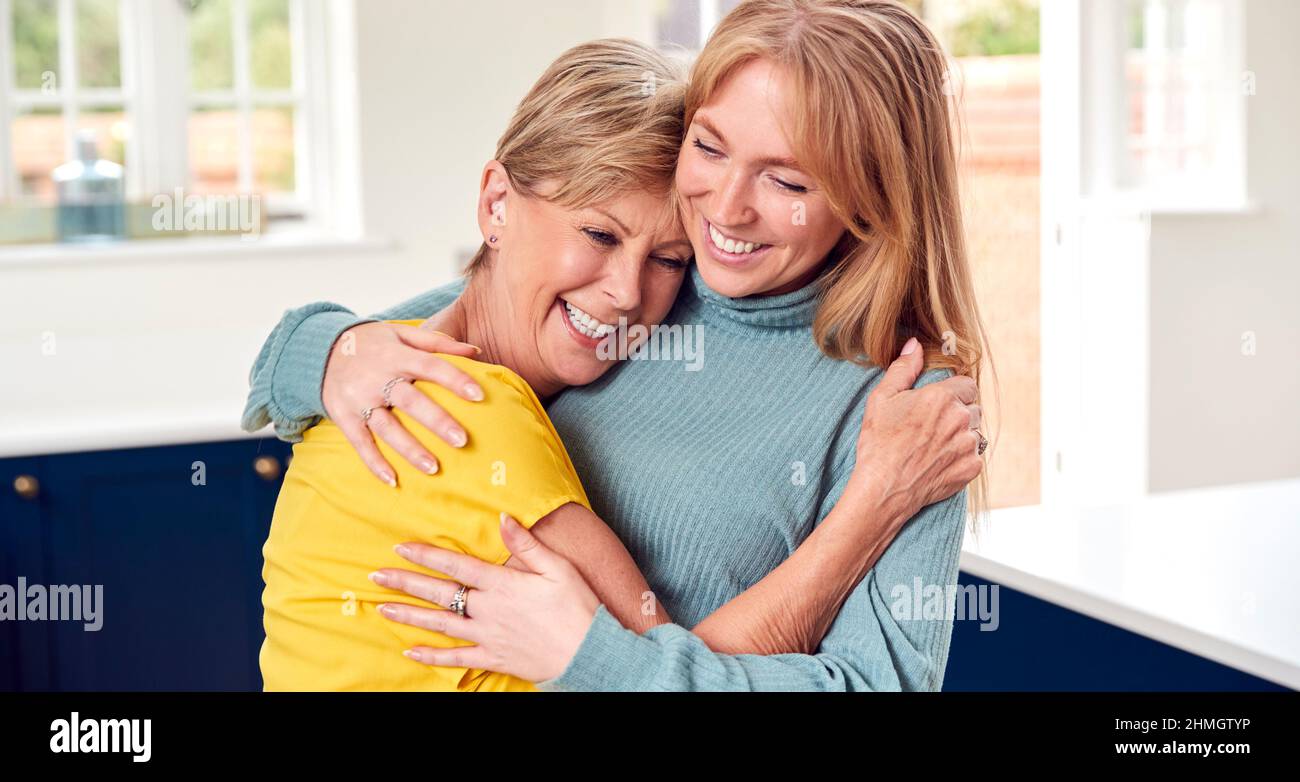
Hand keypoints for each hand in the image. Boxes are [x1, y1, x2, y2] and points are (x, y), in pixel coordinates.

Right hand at [322, 320, 482, 485]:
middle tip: (462, 441)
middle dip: (436, 421)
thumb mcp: (401, 333)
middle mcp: (377, 378)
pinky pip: (359, 442)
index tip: (479, 395)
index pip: (430, 366)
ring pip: (387, 428)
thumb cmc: (373, 343)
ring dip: (410, 450)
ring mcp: (359, 399)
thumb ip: (437, 342)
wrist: (319, 349)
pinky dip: (374, 463)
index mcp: (395, 355)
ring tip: (433, 469)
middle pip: (410, 401)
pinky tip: (393, 481)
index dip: (455, 379)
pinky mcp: (343, 416)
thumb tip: (477, 351)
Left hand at [370, 513, 599, 682]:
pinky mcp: (492, 658)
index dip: (426, 555)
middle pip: (439, 593)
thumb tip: (502, 517)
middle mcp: (488, 609)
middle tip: (377, 576)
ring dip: (409, 616)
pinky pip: (456, 658)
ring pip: (440, 625)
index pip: (455, 565)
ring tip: (382, 608)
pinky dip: (432, 656)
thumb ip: (526, 544)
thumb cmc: (578, 606)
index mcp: (502, 584)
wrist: (588, 652)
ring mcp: (487, 636)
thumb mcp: (557, 567)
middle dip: (406, 583)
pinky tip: (411, 651)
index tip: (400, 547)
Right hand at [852, 337, 982, 523]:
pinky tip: (939, 461)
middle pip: (972, 408)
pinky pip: (975, 456)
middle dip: (957, 414)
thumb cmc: (878, 443)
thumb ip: (903, 369)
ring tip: (934, 446)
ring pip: (975, 432)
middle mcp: (961, 419)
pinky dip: (962, 458)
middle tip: (931, 427)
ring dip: (961, 436)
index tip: (938, 404)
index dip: (953, 393)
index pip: (967, 385)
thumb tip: (915, 345)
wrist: (883, 488)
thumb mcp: (882, 399)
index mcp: (942, 398)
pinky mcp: (971, 468)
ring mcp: (969, 445)